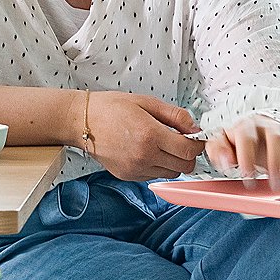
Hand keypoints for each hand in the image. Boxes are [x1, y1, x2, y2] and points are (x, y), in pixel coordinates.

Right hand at [80, 92, 201, 181]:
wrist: (82, 122)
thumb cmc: (111, 108)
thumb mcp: (147, 102)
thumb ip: (175, 116)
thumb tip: (195, 128)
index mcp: (150, 135)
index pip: (189, 150)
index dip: (197, 144)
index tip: (195, 137)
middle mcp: (144, 156)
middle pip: (184, 167)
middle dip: (188, 155)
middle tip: (181, 141)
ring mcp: (136, 169)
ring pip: (171, 174)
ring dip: (173, 161)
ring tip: (162, 145)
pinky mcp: (128, 176)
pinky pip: (154, 175)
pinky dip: (158, 166)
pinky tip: (147, 151)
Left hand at [204, 115, 279, 183]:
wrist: (259, 128)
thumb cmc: (239, 141)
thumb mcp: (223, 143)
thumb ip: (218, 150)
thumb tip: (226, 160)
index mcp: (248, 126)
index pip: (247, 138)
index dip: (247, 158)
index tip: (247, 178)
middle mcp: (270, 126)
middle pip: (276, 139)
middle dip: (276, 162)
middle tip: (274, 185)